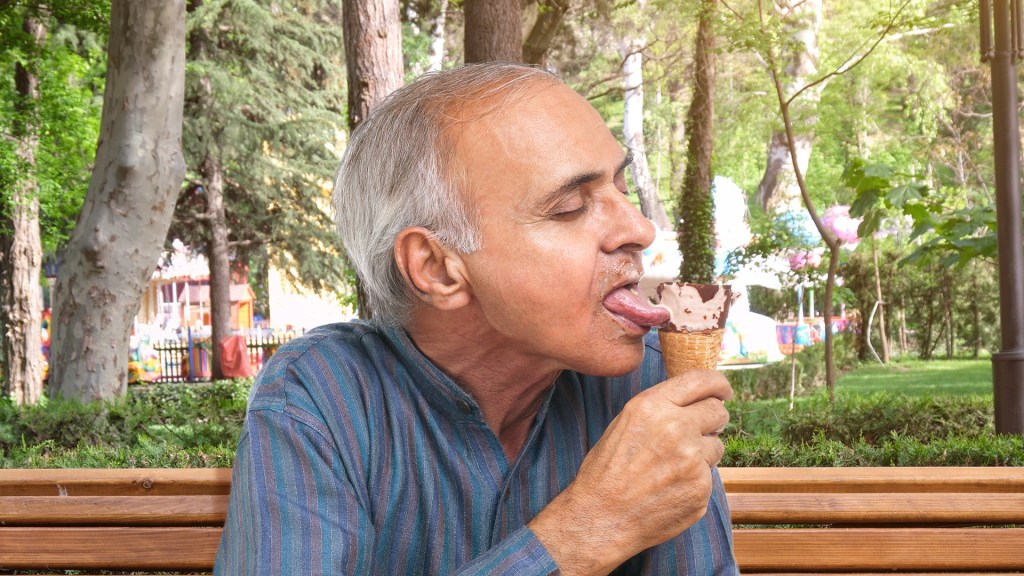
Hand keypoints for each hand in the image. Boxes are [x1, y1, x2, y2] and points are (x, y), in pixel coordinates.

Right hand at [528, 369, 731, 575]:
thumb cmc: (607, 471)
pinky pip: (710, 476)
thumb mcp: (624, 423)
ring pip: (717, 446)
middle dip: (713, 419)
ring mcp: (692, 460)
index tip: (724, 390)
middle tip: (702, 429)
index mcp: (652, 406)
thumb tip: (694, 402)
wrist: (602, 517)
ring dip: (703, 452)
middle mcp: (676, 428)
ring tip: (672, 467)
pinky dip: (695, 480)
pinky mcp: (701, 487)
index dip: (718, 384)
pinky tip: (671, 488)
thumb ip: (659, 408)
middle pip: (717, 411)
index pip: (701, 381)